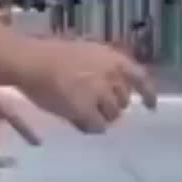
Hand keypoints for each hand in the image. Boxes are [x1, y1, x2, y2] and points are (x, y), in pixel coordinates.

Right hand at [18, 39, 156, 132]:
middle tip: (94, 107)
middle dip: (112, 106)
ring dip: (101, 117)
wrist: (31, 62)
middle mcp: (112, 75)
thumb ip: (102, 70)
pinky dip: (89, 127)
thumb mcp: (85, 54)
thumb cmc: (51, 55)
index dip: (148, 93)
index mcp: (112, 58)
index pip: (140, 77)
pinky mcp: (87, 110)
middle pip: (123, 101)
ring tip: (81, 112)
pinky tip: (76, 120)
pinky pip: (97, 127)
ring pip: (112, 116)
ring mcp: (100, 93)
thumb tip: (112, 91)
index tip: (150, 106)